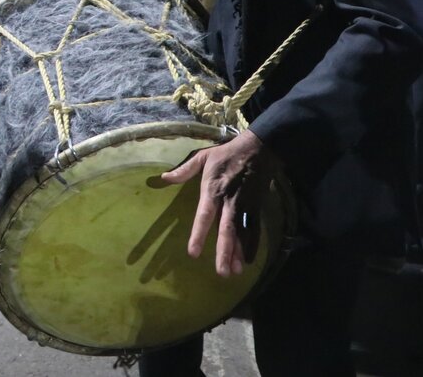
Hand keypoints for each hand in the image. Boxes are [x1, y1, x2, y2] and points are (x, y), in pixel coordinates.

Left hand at [159, 129, 276, 276]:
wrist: (258, 149)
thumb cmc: (226, 154)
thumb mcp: (202, 157)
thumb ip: (184, 170)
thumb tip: (163, 178)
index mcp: (212, 190)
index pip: (204, 216)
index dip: (199, 235)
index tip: (193, 253)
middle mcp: (229, 202)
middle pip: (226, 230)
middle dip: (224, 252)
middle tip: (221, 272)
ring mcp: (244, 206)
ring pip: (241, 234)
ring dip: (239, 253)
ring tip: (235, 272)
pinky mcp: (256, 208)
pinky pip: (254, 230)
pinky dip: (252, 246)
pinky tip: (249, 261)